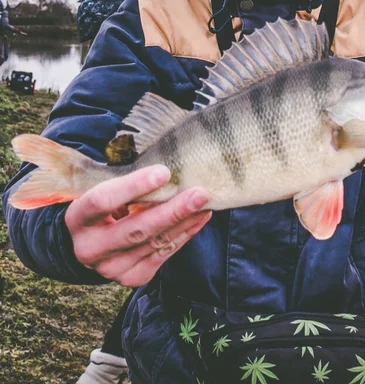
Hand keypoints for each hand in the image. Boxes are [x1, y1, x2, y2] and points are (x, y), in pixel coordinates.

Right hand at [65, 165, 211, 286]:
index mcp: (77, 219)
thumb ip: (124, 182)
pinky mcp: (132, 278)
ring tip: (206, 203)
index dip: (134, 186)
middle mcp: (90, 248)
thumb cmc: (101, 208)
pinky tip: (200, 218)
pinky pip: (165, 254)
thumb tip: (166, 167)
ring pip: (155, 243)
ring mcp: (111, 268)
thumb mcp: (100, 191)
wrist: (87, 244)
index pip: (103, 201)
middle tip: (200, 193)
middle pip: (136, 229)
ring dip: (185, 221)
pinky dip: (186, 234)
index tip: (164, 172)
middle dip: (172, 210)